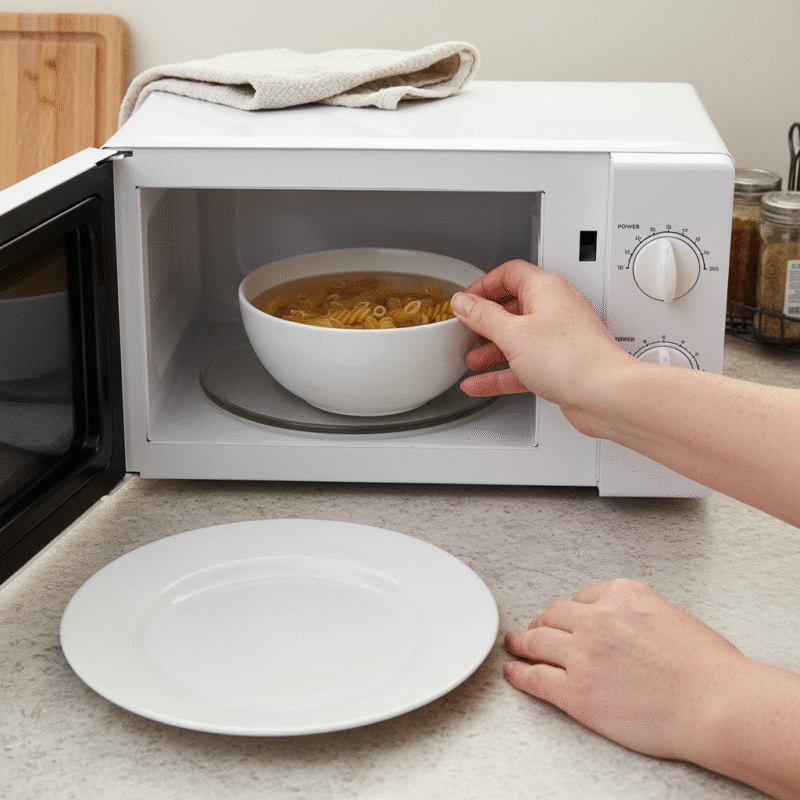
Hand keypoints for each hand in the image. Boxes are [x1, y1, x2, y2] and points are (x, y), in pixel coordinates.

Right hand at [450, 260, 635, 436]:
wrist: (606, 394)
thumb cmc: (571, 360)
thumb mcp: (513, 334)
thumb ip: (483, 317)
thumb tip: (464, 303)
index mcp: (546, 288)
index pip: (509, 273)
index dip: (483, 285)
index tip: (466, 301)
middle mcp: (556, 308)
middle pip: (513, 307)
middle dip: (485, 322)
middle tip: (466, 331)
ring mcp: (560, 337)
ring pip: (518, 338)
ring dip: (492, 349)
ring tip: (472, 360)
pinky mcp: (562, 363)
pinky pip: (525, 363)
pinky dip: (503, 372)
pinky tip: (483, 383)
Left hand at [503, 579, 746, 761]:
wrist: (717, 705)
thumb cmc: (708, 669)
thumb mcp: (670, 615)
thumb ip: (637, 613)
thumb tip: (624, 624)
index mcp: (623, 595)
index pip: (582, 595)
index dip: (572, 610)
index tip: (566, 616)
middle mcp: (598, 619)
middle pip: (553, 615)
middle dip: (543, 622)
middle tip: (534, 629)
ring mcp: (583, 655)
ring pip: (536, 642)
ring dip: (521, 643)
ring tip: (514, 644)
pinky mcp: (576, 691)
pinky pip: (535, 677)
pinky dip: (519, 674)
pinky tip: (513, 672)